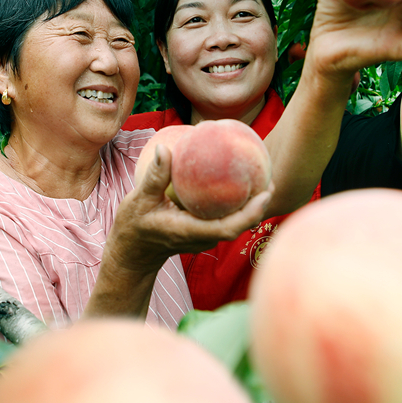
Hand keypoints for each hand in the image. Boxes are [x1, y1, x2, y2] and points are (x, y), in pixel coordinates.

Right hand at [106, 145, 272, 274]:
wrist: (131, 253)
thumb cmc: (133, 227)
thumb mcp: (139, 200)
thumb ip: (154, 176)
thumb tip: (164, 149)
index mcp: (190, 231)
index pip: (228, 228)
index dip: (250, 213)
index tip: (265, 194)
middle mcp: (203, 238)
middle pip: (240, 225)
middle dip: (258, 205)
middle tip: (270, 177)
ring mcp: (204, 238)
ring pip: (235, 223)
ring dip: (250, 205)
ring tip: (260, 178)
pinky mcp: (203, 233)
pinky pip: (226, 220)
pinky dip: (236, 205)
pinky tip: (237, 184)